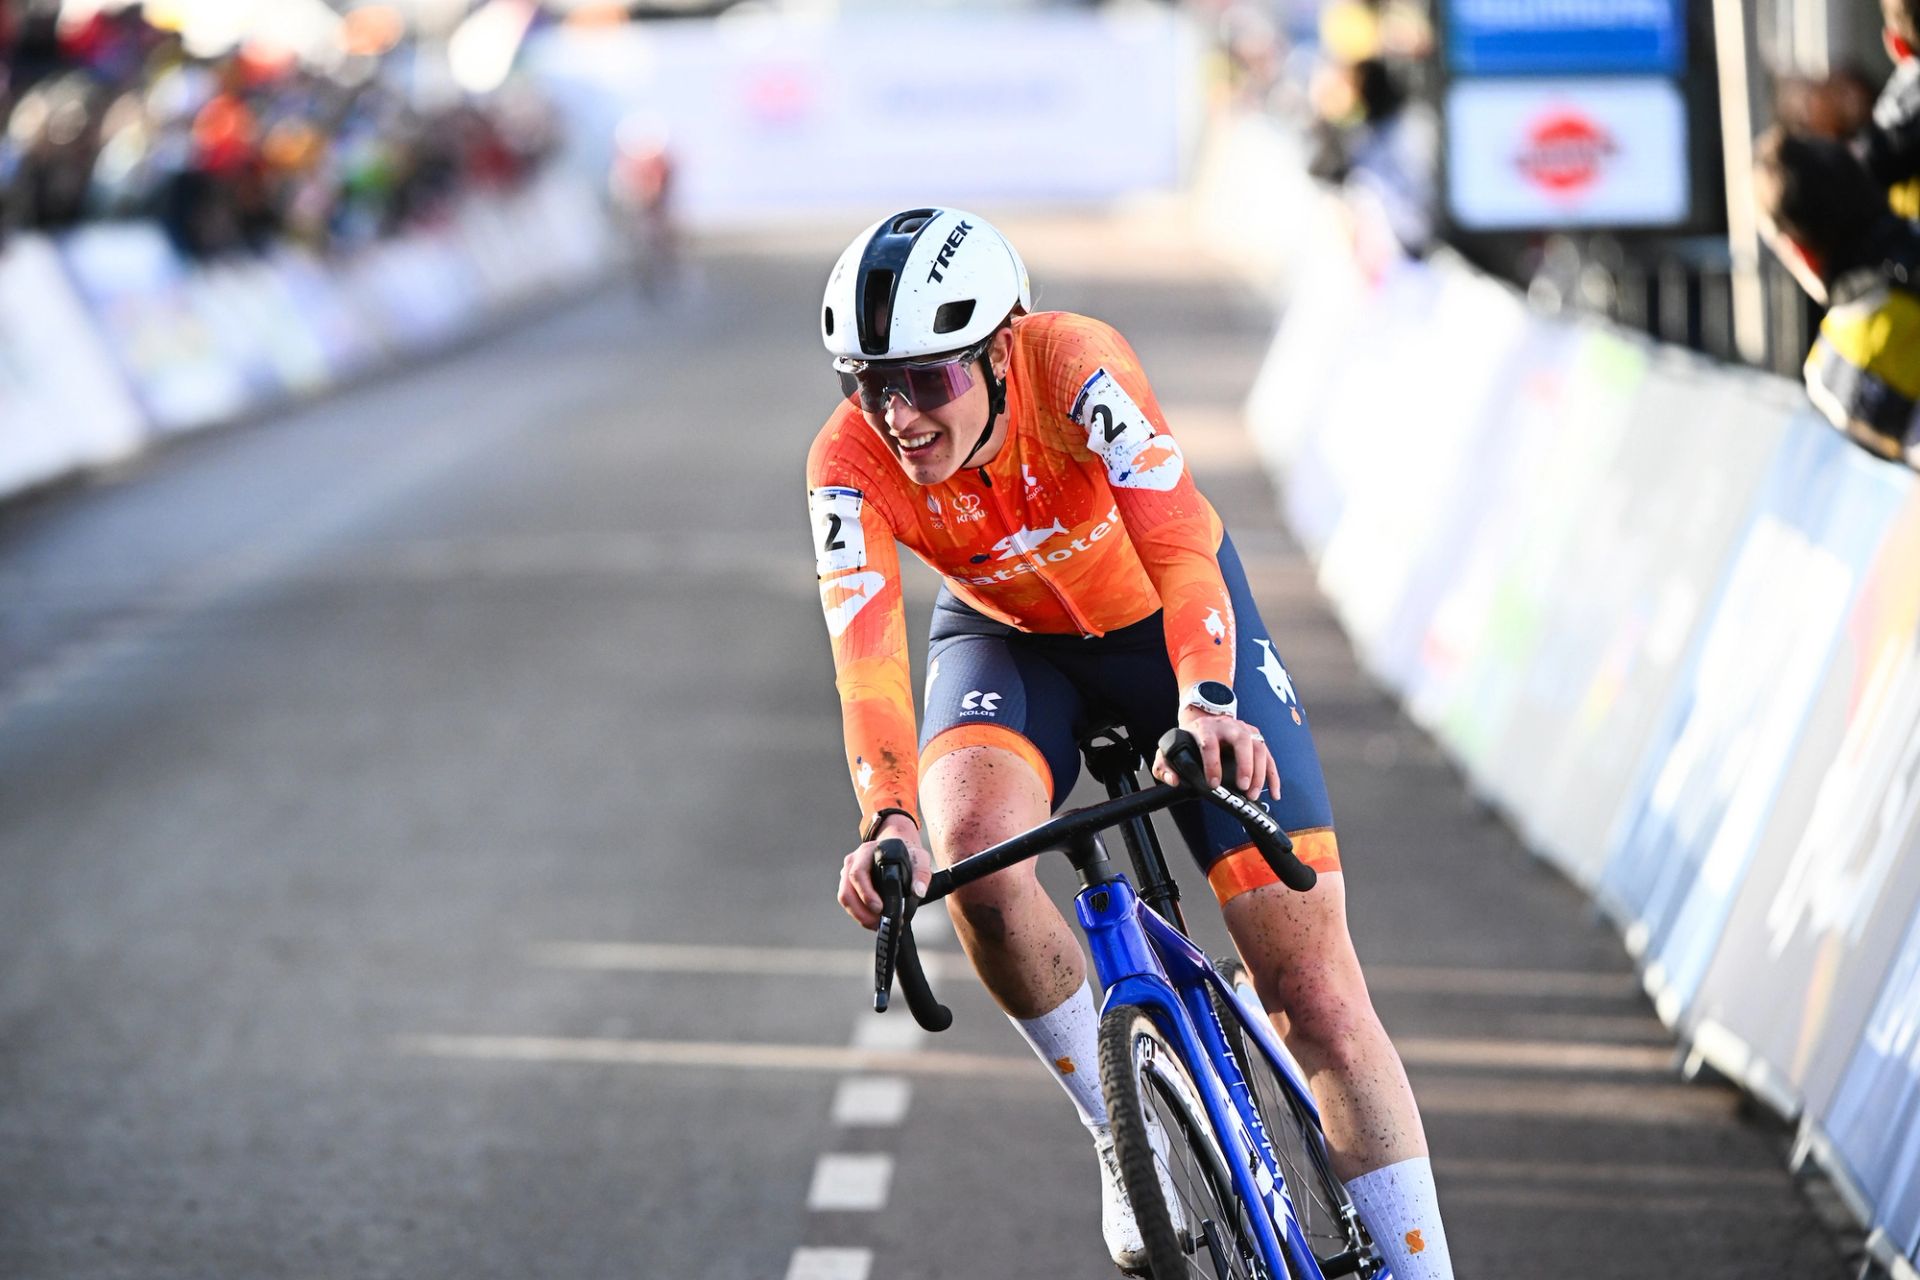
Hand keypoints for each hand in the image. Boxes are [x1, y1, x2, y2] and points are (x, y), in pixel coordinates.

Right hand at [838, 813, 931, 930]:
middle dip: (861, 912)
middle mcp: (854, 861)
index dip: (866, 893)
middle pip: (847, 890)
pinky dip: (859, 914)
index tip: (879, 908)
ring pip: (845, 898)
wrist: (899, 847)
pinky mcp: (849, 883)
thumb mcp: (919, 859)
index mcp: (868, 852)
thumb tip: (918, 891)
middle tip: (878, 923)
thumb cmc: (906, 853)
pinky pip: (848, 901)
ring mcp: (848, 872)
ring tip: (876, 925)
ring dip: (859, 915)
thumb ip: (921, 874)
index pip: (858, 873)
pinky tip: (872, 920)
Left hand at [1153, 707, 1281, 800]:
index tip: (1213, 784)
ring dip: (1259, 773)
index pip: (1210, 744)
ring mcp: (1246, 731)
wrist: (1205, 718)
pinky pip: (1269, 758)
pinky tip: (1274, 793)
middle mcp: (1229, 726)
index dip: (1212, 765)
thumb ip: (1164, 765)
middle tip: (1242, 788)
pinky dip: (1273, 776)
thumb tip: (1173, 781)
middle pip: (1242, 741)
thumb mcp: (1171, 748)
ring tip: (1253, 794)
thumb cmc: (1189, 738)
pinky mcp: (1257, 740)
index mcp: (1205, 728)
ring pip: (1259, 748)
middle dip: (1245, 765)